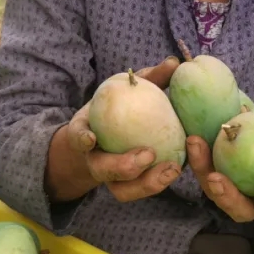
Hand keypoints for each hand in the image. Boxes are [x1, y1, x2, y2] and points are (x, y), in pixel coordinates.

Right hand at [46, 56, 183, 203]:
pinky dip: (156, 184)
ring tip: (171, 170)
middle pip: (102, 171)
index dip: (82, 138)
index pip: (77, 137)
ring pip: (123, 191)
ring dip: (146, 185)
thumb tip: (173, 62)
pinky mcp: (132, 186)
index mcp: (86, 133)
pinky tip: (176, 170)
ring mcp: (112, 178)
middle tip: (149, 154)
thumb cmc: (119, 108)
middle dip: (123, 167)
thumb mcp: (126, 91)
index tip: (91, 138)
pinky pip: (141, 190)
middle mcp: (96, 159)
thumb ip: (147, 78)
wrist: (109, 137)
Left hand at [186, 123, 253, 222]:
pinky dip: (198, 157)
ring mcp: (234, 195)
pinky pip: (206, 171)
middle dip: (225, 196)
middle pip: (239, 208)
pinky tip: (192, 138)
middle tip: (215, 178)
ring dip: (202, 171)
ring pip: (215, 192)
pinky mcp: (218, 180)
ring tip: (196, 146)